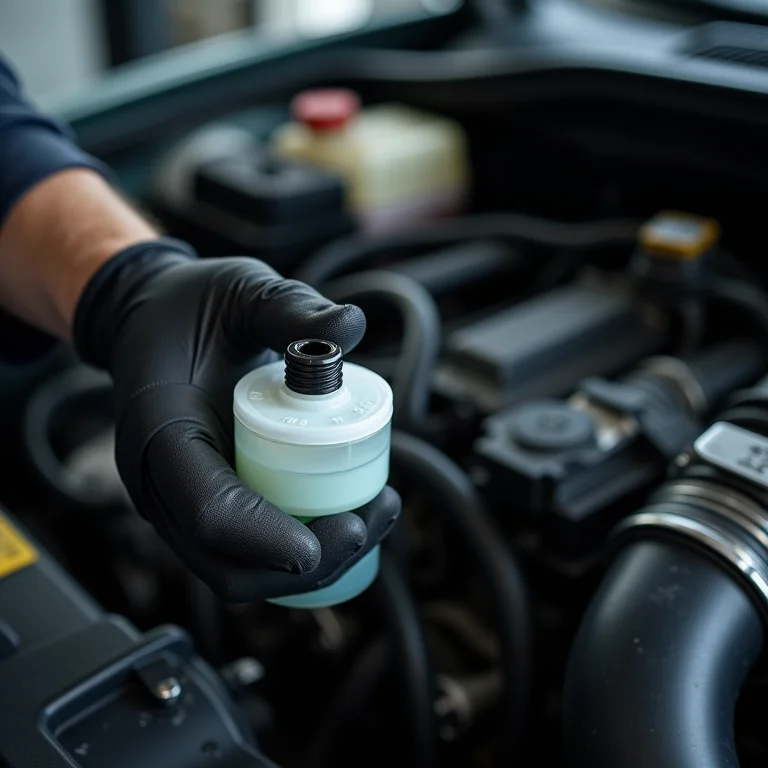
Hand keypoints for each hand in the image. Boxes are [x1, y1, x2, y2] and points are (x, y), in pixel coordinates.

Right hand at [73, 239, 399, 601]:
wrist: (151, 319)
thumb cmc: (189, 307)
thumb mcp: (241, 291)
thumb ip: (291, 310)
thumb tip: (351, 325)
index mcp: (159, 428)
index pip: (206, 508)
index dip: (267, 535)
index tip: (334, 535)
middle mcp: (159, 481)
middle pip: (225, 563)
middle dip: (302, 564)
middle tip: (366, 523)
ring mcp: (177, 500)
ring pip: (237, 569)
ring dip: (308, 564)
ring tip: (372, 518)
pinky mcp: (201, 503)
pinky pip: (245, 551)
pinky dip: (296, 550)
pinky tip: (348, 518)